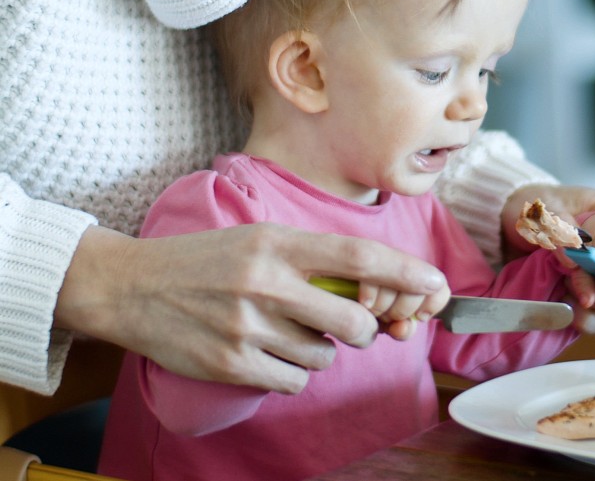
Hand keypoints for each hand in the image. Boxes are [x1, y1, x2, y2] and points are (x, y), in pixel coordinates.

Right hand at [55, 224, 448, 393]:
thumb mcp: (261, 241)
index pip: (359, 258)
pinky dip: (290, 373)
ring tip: (281, 331)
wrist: (131, 287)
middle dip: (362, 331)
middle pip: (354, 324)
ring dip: (317, 351)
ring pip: (324, 357)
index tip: (436, 285)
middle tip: (345, 326)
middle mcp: (266, 283)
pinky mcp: (231, 364)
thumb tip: (375, 294)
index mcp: (279, 244)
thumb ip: (314, 262)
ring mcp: (247, 327)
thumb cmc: (207, 262)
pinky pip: (294, 381)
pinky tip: (264, 353)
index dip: (405, 273)